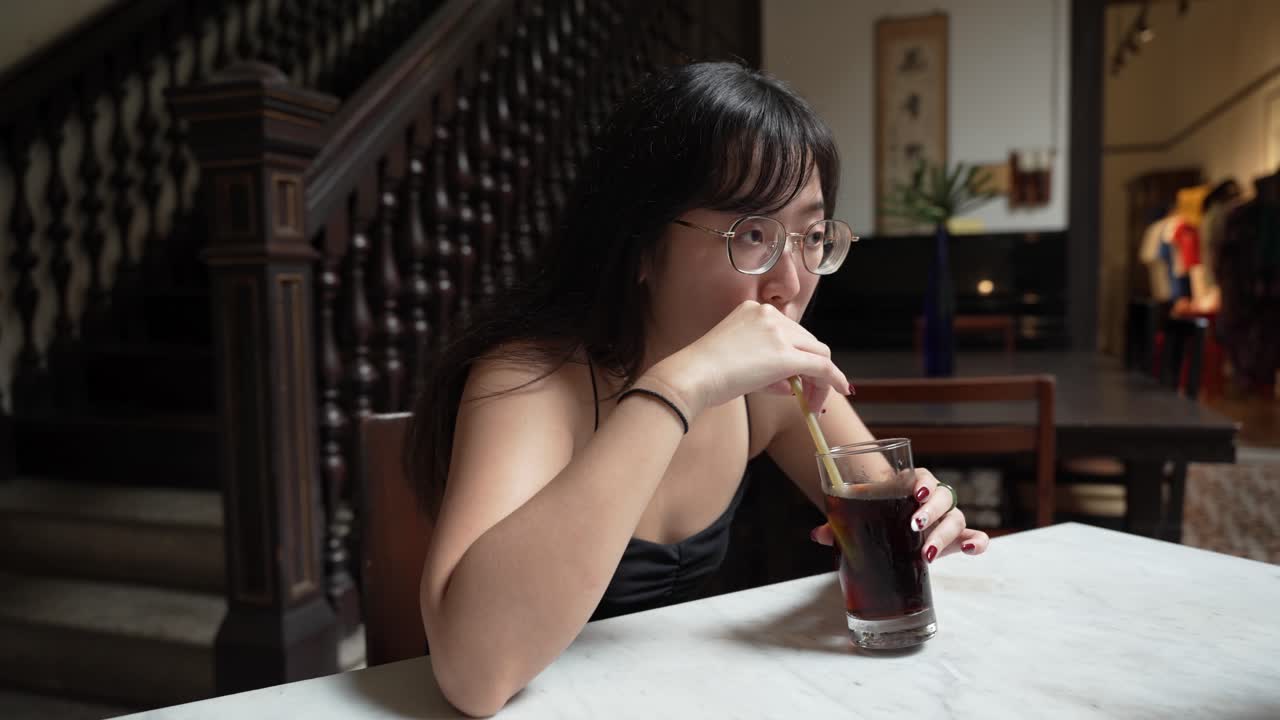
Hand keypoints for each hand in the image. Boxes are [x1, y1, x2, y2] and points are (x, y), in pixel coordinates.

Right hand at [652, 301, 850, 415]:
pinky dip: (834, 379)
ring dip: (822, 378)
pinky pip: (822, 367)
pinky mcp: (786, 356)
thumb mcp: (738, 359)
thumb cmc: (703, 372)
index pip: (789, 332)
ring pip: (818, 353)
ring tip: (813, 402)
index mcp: (754, 310)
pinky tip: (840, 390)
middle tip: (809, 394)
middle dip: (813, 368)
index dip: (799, 356)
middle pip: (808, 341)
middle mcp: (769, 314)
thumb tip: (791, 384)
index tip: (799, 376)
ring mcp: (779, 333)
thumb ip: (767, 368)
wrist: (692, 376)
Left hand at [809, 468, 990, 562]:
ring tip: (927, 553)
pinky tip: (971, 550)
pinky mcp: (955, 540)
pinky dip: (977, 542)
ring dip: (945, 534)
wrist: (888, 529)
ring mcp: (946, 519)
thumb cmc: (874, 516)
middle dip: (931, 511)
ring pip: (957, 518)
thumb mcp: (858, 518)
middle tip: (914, 525)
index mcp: (910, 485)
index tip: (914, 493)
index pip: (923, 476)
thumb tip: (817, 534)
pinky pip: (974, 537)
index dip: (922, 483)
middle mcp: (932, 499)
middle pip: (943, 496)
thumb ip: (839, 524)